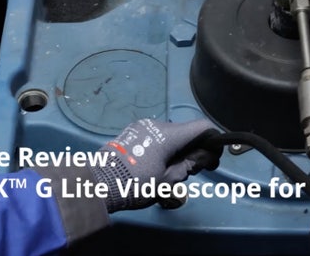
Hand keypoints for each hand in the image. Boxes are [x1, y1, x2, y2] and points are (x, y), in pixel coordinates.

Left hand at [90, 119, 221, 211]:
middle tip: (191, 170)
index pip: (202, 127)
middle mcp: (157, 125)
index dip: (213, 140)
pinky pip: (156, 136)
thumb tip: (203, 158)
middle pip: (186, 132)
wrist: (97, 184)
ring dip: (177, 149)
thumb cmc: (135, 185)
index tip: (212, 156)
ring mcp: (142, 126)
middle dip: (194, 149)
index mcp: (168, 135)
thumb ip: (188, 166)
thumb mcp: (167, 180)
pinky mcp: (132, 132)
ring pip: (171, 135)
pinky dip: (163, 147)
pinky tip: (155, 164)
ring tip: (169, 171)